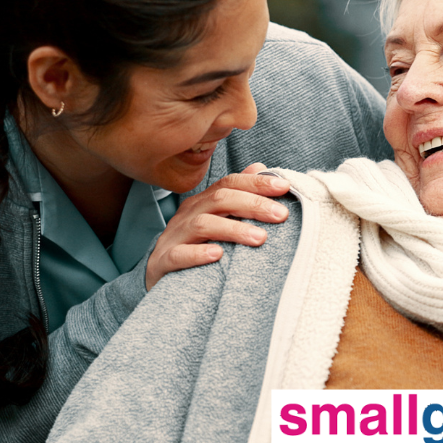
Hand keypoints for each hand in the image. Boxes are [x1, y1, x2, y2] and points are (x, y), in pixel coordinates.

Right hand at [145, 163, 290, 289]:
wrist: (158, 275)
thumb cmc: (195, 245)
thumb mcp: (218, 219)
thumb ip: (238, 194)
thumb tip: (261, 167)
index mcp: (203, 202)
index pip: (230, 184)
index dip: (257, 183)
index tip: (285, 187)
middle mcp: (188, 214)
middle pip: (220, 200)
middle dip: (253, 204)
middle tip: (281, 215)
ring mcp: (174, 237)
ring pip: (203, 225)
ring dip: (234, 230)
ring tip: (260, 238)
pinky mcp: (163, 261)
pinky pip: (178, 255)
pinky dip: (198, 254)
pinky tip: (218, 255)